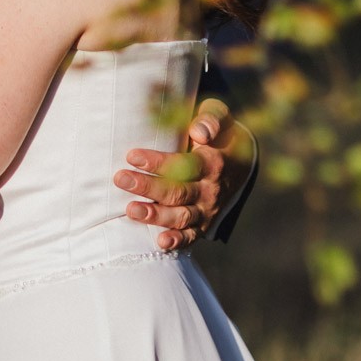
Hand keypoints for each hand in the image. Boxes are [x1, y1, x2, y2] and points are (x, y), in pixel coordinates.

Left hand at [113, 99, 253, 250]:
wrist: (239, 162)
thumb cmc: (218, 133)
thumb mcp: (218, 118)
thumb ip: (210, 119)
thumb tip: (199, 131)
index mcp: (213, 162)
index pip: (183, 164)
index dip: (157, 162)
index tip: (132, 156)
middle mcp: (211, 190)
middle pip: (177, 192)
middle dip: (147, 187)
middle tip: (120, 179)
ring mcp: (208, 210)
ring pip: (181, 216)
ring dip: (156, 215)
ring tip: (131, 210)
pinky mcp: (204, 224)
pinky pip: (192, 236)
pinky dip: (178, 241)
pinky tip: (160, 243)